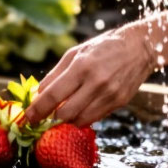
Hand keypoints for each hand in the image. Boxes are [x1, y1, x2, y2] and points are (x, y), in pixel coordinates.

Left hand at [23, 23, 154, 126]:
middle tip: (44, 115)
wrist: (139, 48)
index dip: (37, 110)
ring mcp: (109, 95)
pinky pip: (94, 118)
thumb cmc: (103, 47)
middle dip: (50, 118)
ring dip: (66, 119)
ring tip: (63, 110)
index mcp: (82, 66)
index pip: (53, 96)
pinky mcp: (119, 103)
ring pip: (79, 120)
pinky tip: (80, 107)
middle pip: (64, 114)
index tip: (28, 117)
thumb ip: (55, 74)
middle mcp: (96, 83)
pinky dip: (82, 117)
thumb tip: (38, 95)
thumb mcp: (75, 52)